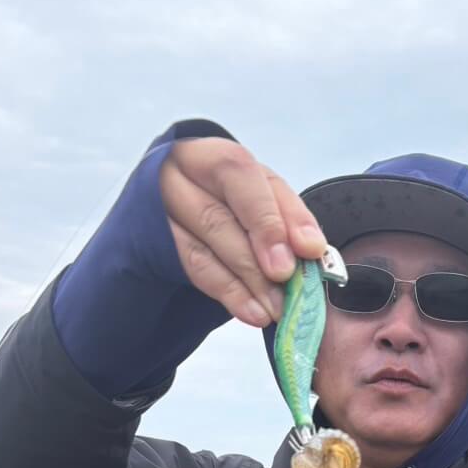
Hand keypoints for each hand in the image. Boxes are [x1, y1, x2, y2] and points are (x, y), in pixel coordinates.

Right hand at [160, 138, 327, 328]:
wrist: (172, 226)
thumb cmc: (225, 211)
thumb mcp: (256, 204)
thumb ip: (283, 220)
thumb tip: (313, 249)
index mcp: (211, 156)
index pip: (242, 173)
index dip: (276, 211)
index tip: (309, 248)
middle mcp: (180, 172)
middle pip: (221, 205)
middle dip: (263, 243)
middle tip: (288, 278)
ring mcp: (159, 206)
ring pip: (209, 236)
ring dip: (250, 277)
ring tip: (277, 307)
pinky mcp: (154, 242)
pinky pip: (194, 265)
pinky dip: (228, 291)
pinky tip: (253, 312)